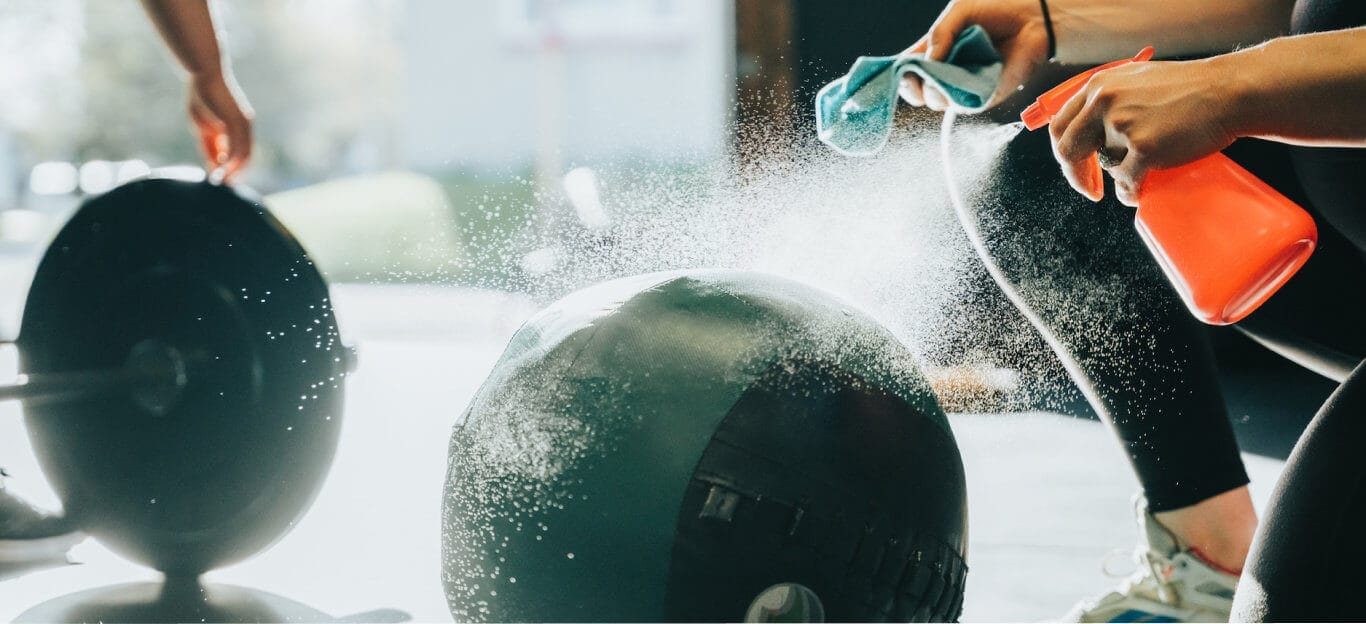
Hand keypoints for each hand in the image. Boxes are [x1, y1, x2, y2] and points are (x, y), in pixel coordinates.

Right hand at [188, 70, 253, 182]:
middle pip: (246, 157)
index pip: (239, 153)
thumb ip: (210, 145)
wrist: (204, 73)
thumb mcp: (204, 127)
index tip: (220, 179)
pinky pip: (237, 146)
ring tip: (222, 182)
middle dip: (236, 173)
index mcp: (238, 128)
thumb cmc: (202, 96)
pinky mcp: (238, 121)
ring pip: (244, 155)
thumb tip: (213, 165)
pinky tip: (221, 170)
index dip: (232, 168)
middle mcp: (245, 127)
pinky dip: (230, 161)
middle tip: (225, 186)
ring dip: (233, 171)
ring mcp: (243, 124)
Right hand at [898, 0, 1050, 111]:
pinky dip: (957, 93)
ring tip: (946, 70)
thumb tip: (925, 62)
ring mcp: (963, 86)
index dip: (899, 73)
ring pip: (936, 101)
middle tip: (917, 75)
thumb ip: (938, 35)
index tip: (896, 72)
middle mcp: (947, 71)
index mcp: (937, 50)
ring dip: (934, 89)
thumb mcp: (959, 11)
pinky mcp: (982, 97)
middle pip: (916, 90)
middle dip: (911, 86)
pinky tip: (965, 76)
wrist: (1034, 16)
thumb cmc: (998, 9)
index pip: (908, 68)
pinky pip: (960, 104)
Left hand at [1048, 57, 1237, 205]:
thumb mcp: (1137, 80)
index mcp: (1098, 86)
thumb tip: (1087, 130)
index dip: (1065, 151)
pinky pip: (1125, 182)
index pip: (1061, 125)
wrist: (1227, 91)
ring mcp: (1121, 125)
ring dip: (1123, 175)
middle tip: (1092, 191)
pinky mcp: (1143, 147)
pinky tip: (1140, 192)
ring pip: (1107, 165)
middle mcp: (1103, 102)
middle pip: (1068, 150)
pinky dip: (1131, 192)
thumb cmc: (1189, 88)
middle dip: (1078, 176)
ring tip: (1147, 170)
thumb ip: (1109, 99)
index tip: (1077, 166)